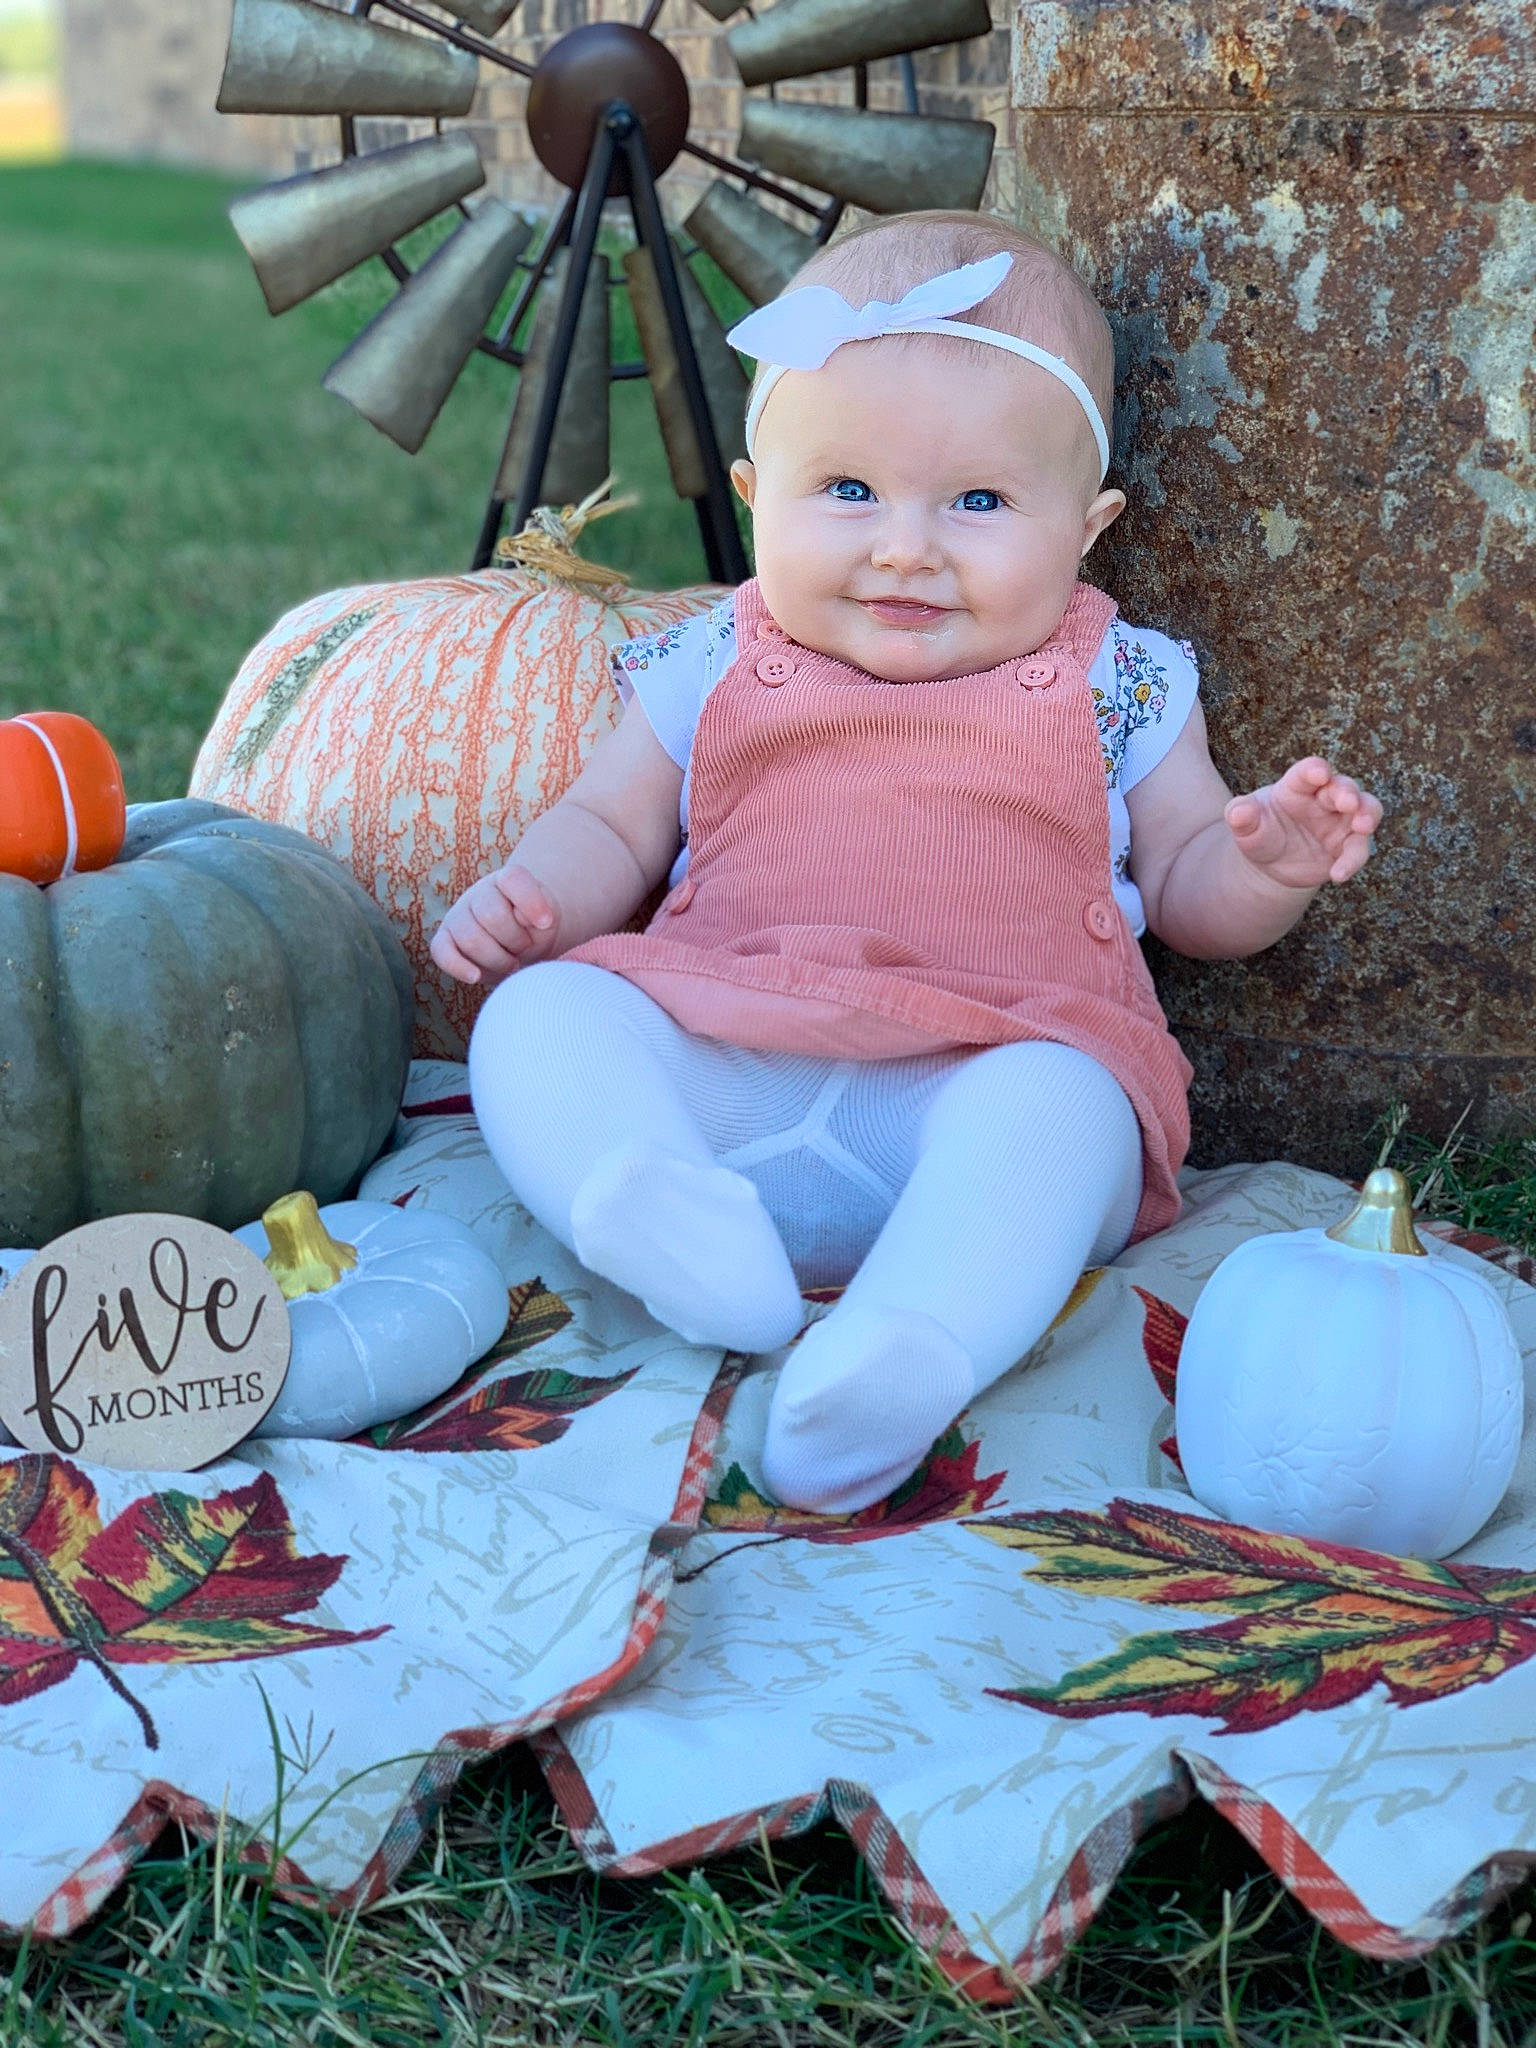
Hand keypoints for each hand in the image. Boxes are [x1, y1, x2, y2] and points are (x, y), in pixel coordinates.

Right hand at [430, 864, 560, 989]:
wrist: (521, 942)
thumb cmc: (536, 929)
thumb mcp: (549, 918)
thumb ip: (541, 912)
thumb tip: (517, 916)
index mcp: (506, 880)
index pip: (513, 879)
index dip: (530, 901)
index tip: (546, 922)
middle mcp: (479, 893)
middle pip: (492, 916)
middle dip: (516, 940)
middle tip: (525, 948)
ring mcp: (458, 915)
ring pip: (471, 939)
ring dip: (498, 959)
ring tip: (512, 964)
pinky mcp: (444, 940)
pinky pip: (441, 952)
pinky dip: (458, 966)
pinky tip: (476, 976)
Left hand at [1225, 758, 1381, 889]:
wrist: (1271, 865)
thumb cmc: (1259, 833)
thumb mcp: (1246, 826)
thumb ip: (1241, 816)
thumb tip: (1237, 812)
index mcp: (1297, 786)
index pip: (1308, 771)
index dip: (1315, 770)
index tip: (1319, 773)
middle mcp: (1324, 798)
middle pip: (1343, 786)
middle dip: (1348, 791)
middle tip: (1348, 801)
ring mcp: (1340, 820)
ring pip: (1366, 809)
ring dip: (1368, 813)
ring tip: (1363, 825)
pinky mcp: (1348, 845)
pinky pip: (1358, 849)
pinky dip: (1353, 860)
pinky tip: (1338, 874)